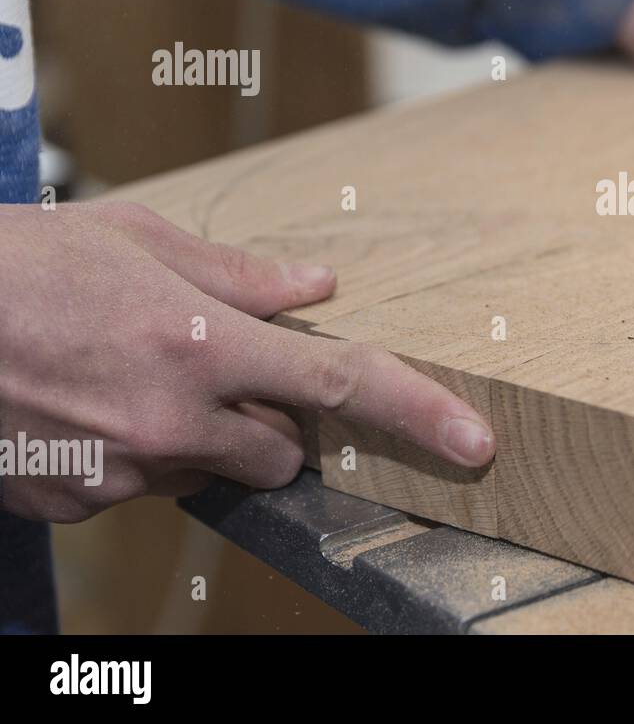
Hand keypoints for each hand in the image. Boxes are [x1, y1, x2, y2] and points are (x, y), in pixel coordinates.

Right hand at [0, 202, 494, 522]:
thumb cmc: (21, 264)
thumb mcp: (136, 240)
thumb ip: (239, 273)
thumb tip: (319, 287)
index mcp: (200, 345)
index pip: (342, 386)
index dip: (421, 411)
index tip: (477, 440)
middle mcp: (172, 422)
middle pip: (285, 453)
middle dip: (275, 423)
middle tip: (218, 371)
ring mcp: (124, 473)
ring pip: (213, 473)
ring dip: (201, 437)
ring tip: (130, 376)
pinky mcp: (80, 505)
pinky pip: (144, 488)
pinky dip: (138, 456)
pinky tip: (88, 406)